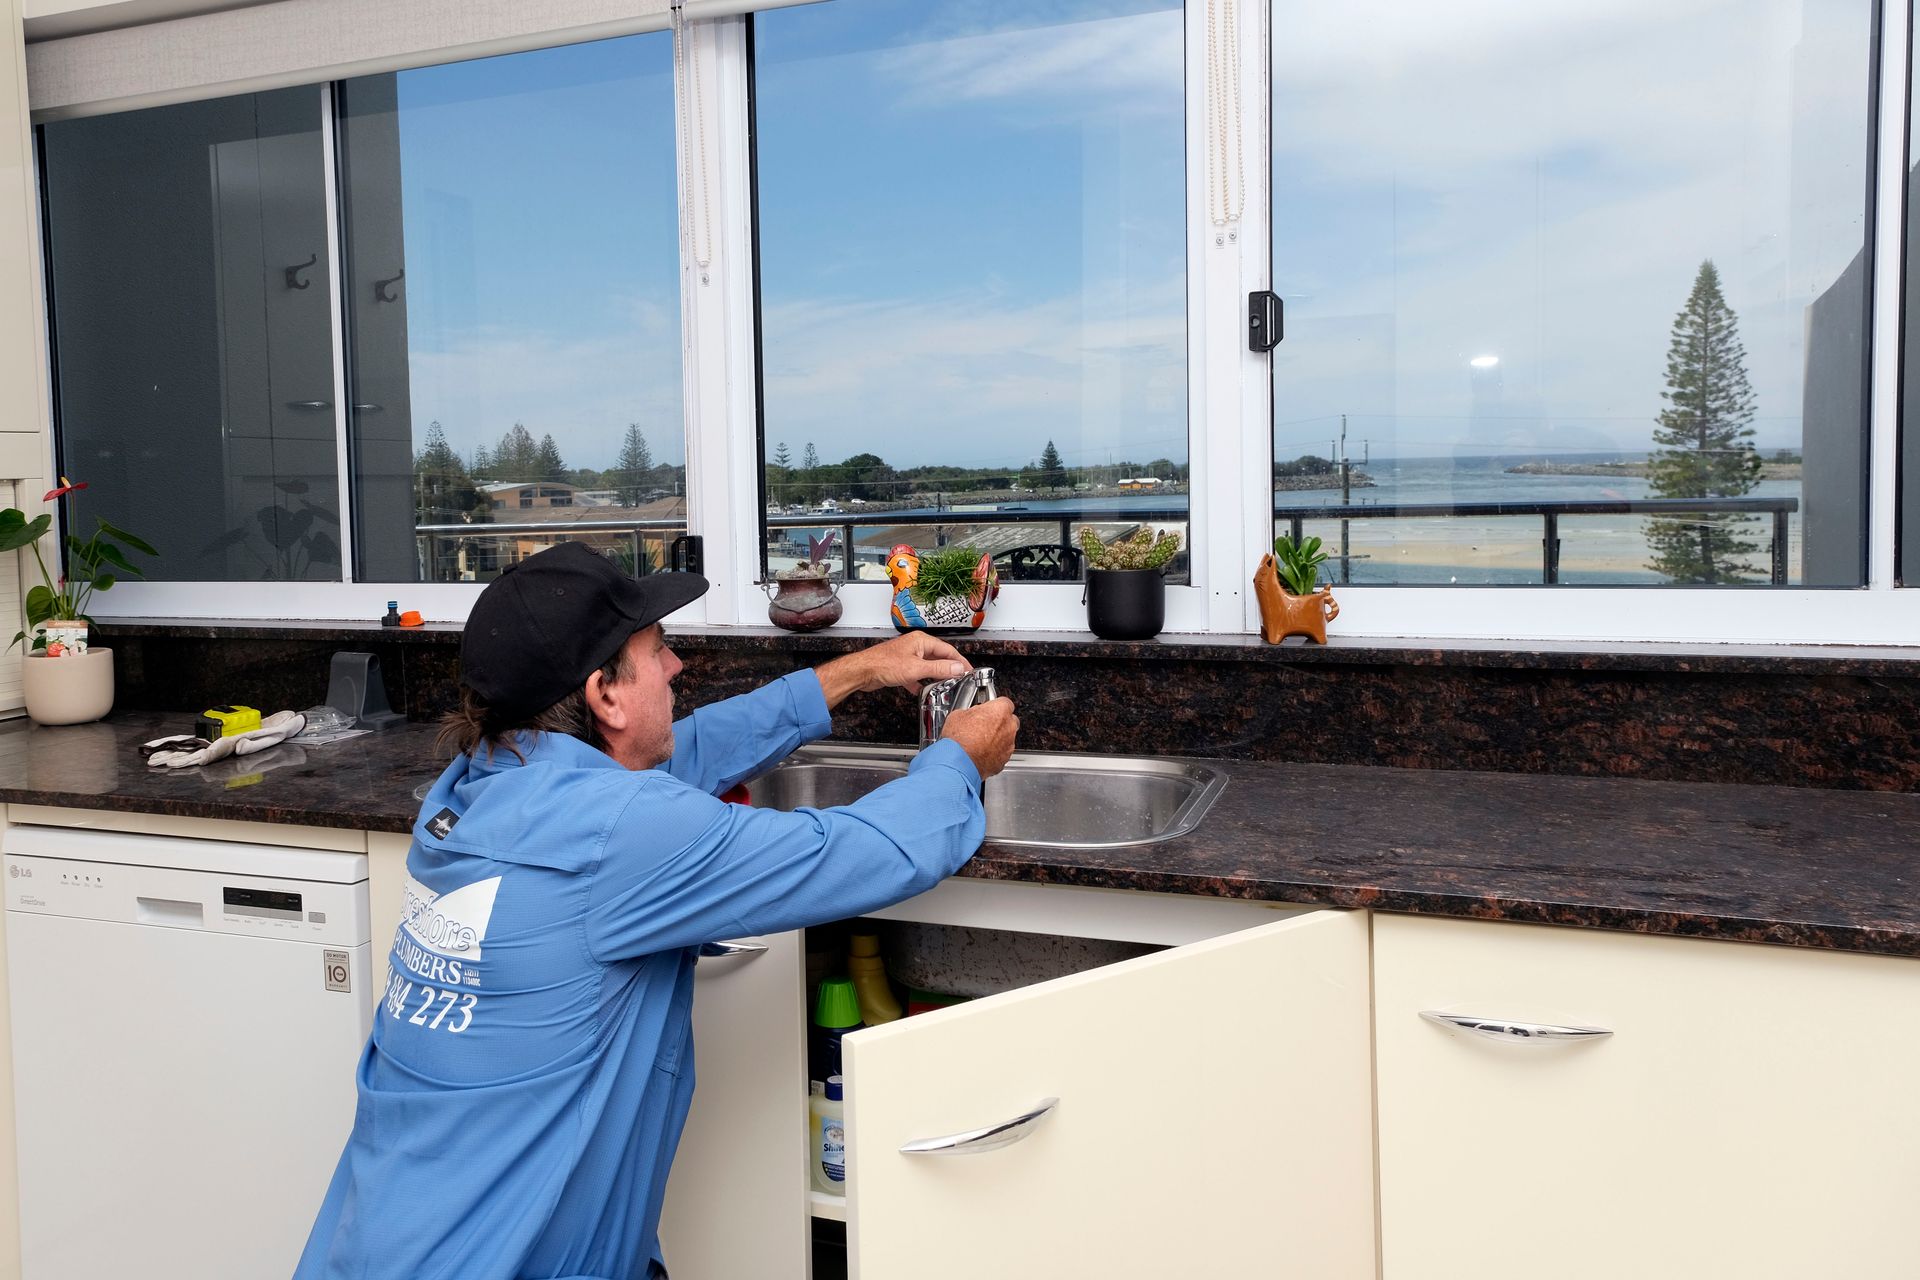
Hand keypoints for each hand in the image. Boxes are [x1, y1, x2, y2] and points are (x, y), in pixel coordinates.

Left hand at [816, 633, 971, 707]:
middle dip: (948, 669)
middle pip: (938, 657)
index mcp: (921, 641)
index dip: (959, 661)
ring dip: (935, 676)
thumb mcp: (916, 668)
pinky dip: (920, 682)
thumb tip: (957, 668)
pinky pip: (915, 674)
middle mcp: (915, 646)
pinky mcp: (900, 667)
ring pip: (927, 666)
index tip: (968, 670)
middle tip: (959, 678)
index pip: (947, 650)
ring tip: (944, 685)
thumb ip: (939, 669)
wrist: (863, 671)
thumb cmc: (883, 664)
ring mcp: (907, 657)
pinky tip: (921, 690)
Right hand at [940, 697, 1018, 778]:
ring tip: (979, 741)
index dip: (993, 706)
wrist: (959, 763)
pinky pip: (1001, 752)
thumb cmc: (960, 739)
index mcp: (1000, 710)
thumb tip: (969, 714)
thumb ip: (971, 712)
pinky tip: (980, 752)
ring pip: (1006, 737)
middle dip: (997, 722)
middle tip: (982, 725)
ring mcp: (1009, 744)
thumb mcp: (958, 714)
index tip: (986, 709)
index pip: (1004, 702)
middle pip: (1008, 720)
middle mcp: (1009, 727)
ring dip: (996, 738)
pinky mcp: (1005, 759)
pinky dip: (994, 752)